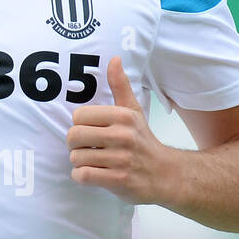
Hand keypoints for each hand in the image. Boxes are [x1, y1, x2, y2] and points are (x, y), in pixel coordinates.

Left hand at [66, 56, 172, 203]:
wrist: (165, 174)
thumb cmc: (143, 141)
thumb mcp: (134, 111)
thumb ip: (120, 86)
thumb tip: (115, 59)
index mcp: (123, 116)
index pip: (78, 116)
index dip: (80, 125)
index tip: (91, 131)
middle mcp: (122, 136)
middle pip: (73, 136)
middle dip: (75, 145)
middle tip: (87, 148)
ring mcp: (120, 159)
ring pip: (76, 158)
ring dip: (79, 163)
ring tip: (93, 162)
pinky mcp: (118, 180)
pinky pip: (82, 176)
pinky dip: (82, 177)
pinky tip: (93, 174)